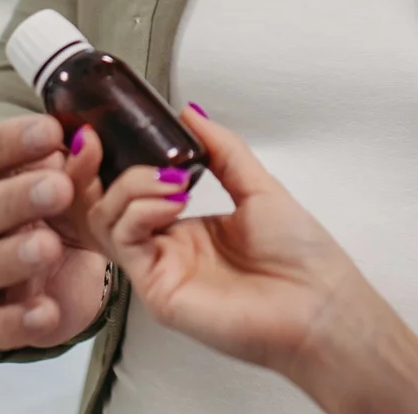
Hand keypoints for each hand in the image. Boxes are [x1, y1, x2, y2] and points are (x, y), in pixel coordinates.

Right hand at [0, 113, 109, 351]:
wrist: (55, 269)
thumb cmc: (52, 208)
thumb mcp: (68, 182)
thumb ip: (78, 163)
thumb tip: (88, 140)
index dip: (8, 141)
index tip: (52, 131)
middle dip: (17, 198)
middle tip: (59, 189)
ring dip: (15, 255)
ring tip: (50, 246)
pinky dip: (16, 322)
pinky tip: (47, 312)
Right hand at [83, 111, 417, 413]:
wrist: (319, 304)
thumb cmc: (301, 255)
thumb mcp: (258, 187)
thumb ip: (222, 149)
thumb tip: (190, 113)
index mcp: (187, 224)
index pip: (130, 188)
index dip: (114, 159)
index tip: (113, 128)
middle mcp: (167, 245)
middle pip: (105, 203)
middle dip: (99, 169)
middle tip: (106, 141)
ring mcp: (159, 267)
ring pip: (106, 220)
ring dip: (130, 186)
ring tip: (171, 180)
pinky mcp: (157, 289)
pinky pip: (125, 243)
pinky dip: (139, 211)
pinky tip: (171, 201)